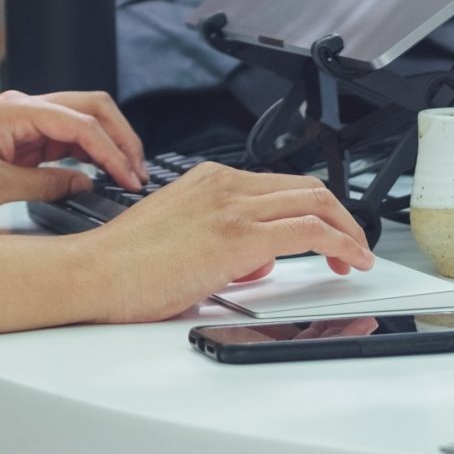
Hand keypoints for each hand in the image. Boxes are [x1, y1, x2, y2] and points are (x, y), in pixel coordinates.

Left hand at [0, 89, 144, 221]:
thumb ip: (45, 183)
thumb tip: (83, 182)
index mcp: (16, 110)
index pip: (81, 123)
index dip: (112, 151)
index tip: (129, 178)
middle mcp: (20, 108)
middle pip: (88, 109)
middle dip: (119, 136)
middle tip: (138, 170)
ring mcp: (17, 122)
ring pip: (76, 122)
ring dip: (103, 144)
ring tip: (124, 174)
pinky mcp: (13, 139)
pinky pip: (58, 139)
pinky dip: (81, 153)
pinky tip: (93, 174)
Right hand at [85, 162, 372, 322]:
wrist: (96, 272)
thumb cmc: (126, 264)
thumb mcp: (182, 238)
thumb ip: (221, 241)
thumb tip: (254, 260)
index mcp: (208, 180)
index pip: (279, 185)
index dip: (313, 208)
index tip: (327, 232)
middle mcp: (223, 184)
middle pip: (306, 186)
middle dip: (339, 215)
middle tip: (351, 245)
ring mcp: (232, 207)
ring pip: (315, 202)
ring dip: (347, 230)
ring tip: (357, 256)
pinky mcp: (238, 236)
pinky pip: (308, 230)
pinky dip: (341, 243)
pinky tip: (350, 260)